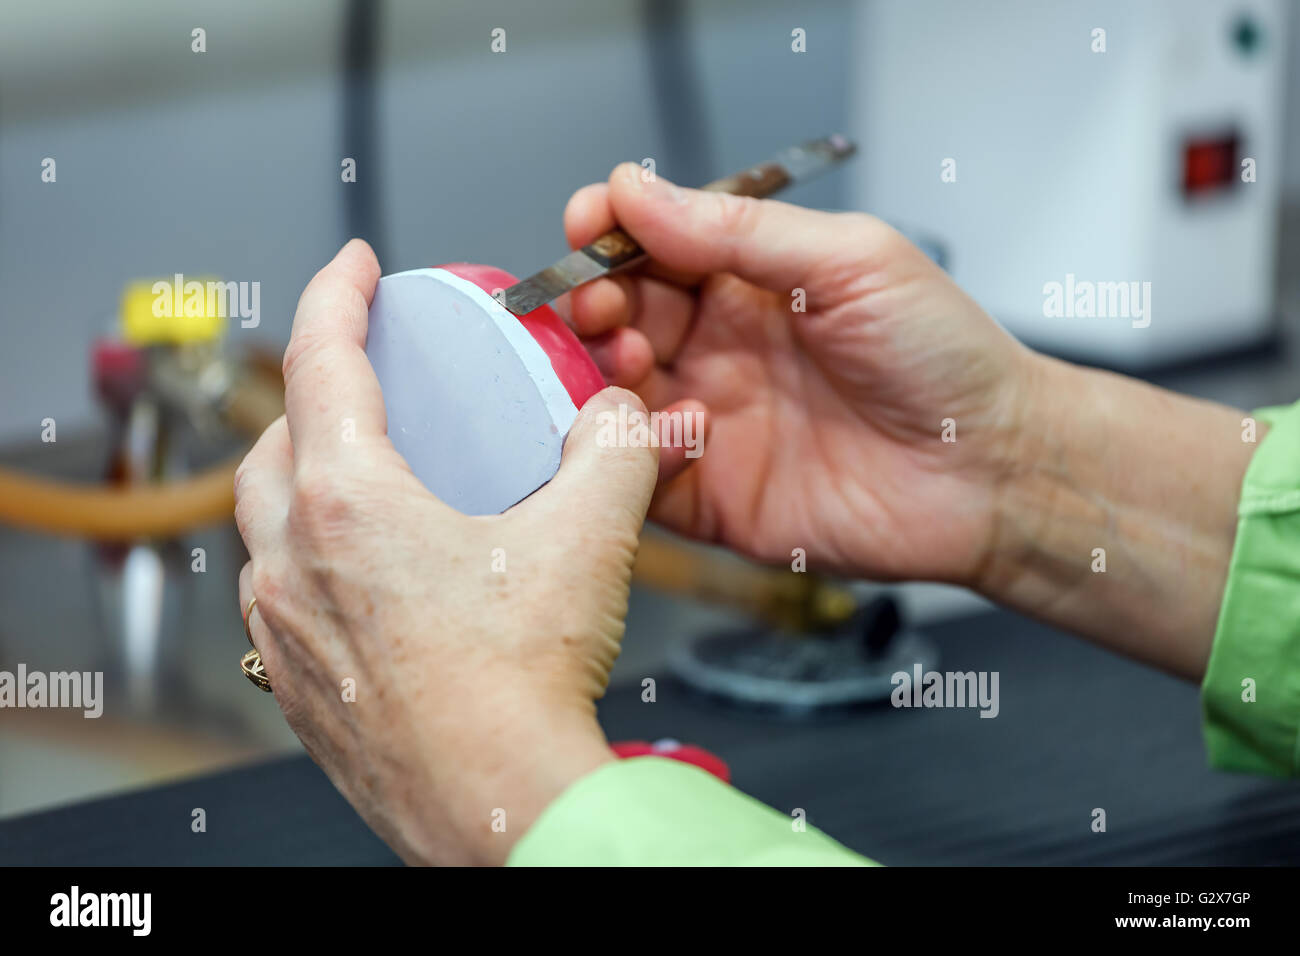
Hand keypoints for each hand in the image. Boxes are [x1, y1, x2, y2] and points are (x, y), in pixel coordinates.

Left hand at [233, 240, 658, 864]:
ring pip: (265, 524)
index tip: (354, 266)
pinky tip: (373, 577)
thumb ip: (617, 450)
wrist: (501, 808)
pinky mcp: (300, 688)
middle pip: (275, 442)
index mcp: (348, 505)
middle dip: (315, 393)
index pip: (321, 362)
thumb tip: (627, 415)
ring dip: (303, 481)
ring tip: (368, 477)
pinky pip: (282, 596)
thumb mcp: (592, 537)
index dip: (337, 294)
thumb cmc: (522, 685)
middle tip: (369, 382)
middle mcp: (295, 563)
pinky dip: (311, 559)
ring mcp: (287, 631)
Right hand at [563, 164, 1037, 584]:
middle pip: (617, 318)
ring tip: (630, 360)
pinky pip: (639, 475)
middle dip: (593, 301)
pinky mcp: (708, 496)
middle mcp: (718, 350)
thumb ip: (738, 230)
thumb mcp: (849, 261)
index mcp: (748, 285)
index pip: (651, 248)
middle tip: (601, 302)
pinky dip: (631, 451)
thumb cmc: (943, 356)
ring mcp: (709, 423)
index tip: (588, 224)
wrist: (992, 469)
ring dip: (601, 372)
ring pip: (612, 394)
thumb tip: (637, 191)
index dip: (610, 233)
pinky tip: (676, 427)